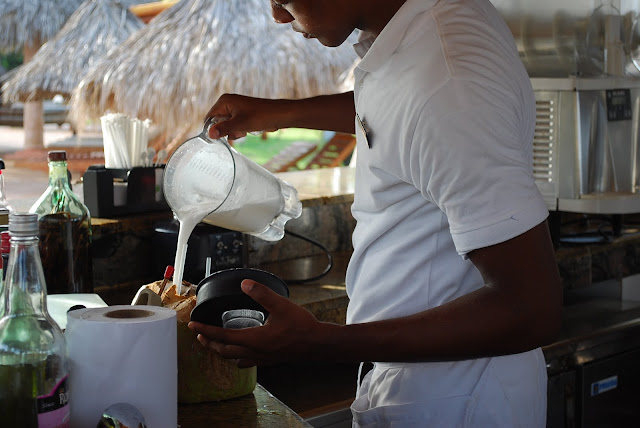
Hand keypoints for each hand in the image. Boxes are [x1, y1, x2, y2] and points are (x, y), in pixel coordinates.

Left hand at [189, 279, 326, 367]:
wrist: (317, 344)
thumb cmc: (301, 326)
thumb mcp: (282, 305)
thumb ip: (262, 294)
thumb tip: (245, 283)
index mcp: (254, 339)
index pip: (223, 336)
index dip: (206, 330)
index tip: (193, 325)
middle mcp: (254, 352)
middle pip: (224, 351)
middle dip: (209, 342)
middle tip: (199, 334)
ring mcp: (261, 358)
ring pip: (233, 358)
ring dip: (220, 351)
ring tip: (214, 343)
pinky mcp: (268, 360)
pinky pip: (245, 362)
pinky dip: (235, 357)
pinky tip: (238, 352)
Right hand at [205, 94, 282, 140]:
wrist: (279, 115)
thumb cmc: (261, 116)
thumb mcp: (240, 125)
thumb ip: (223, 129)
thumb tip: (209, 134)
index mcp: (224, 101)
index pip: (209, 117)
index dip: (213, 129)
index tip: (219, 138)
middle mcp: (228, 102)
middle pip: (218, 122)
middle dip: (227, 130)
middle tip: (239, 131)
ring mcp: (236, 108)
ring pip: (227, 125)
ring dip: (235, 131)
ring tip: (245, 130)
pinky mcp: (243, 113)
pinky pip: (235, 125)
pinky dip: (241, 129)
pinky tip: (249, 129)